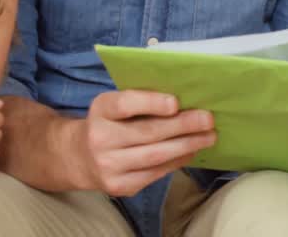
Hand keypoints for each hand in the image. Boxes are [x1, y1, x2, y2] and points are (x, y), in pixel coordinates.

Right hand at [78, 90, 215, 196]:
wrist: (79, 157)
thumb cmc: (110, 122)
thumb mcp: (115, 104)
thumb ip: (141, 100)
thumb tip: (186, 100)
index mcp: (100, 110)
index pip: (124, 105)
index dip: (150, 103)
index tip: (175, 102)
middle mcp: (100, 138)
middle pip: (147, 133)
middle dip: (182, 126)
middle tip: (208, 120)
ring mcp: (108, 165)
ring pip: (155, 156)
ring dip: (187, 146)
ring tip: (209, 137)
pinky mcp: (119, 186)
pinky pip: (154, 173)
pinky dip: (177, 162)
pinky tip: (191, 152)